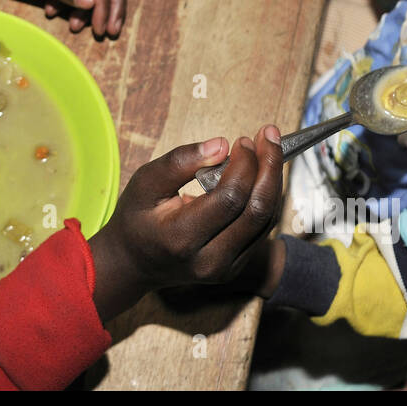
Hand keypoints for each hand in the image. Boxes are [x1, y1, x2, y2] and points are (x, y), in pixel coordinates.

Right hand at [87, 126, 283, 321]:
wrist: (134, 262)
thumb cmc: (137, 218)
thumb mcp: (145, 182)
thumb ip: (180, 162)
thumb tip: (221, 144)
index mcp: (181, 238)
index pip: (230, 198)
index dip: (244, 164)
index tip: (243, 140)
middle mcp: (208, 260)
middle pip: (257, 210)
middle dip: (270, 168)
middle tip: (269, 137)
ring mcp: (225, 268)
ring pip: (266, 220)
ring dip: (273, 181)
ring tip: (268, 150)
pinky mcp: (235, 267)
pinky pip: (262, 229)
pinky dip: (266, 197)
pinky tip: (261, 174)